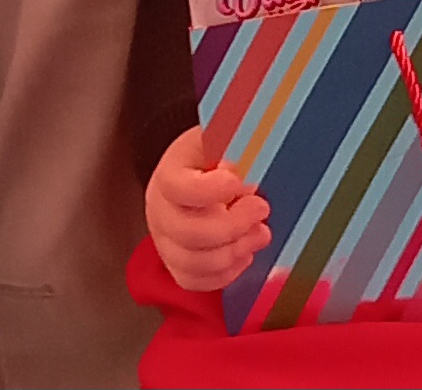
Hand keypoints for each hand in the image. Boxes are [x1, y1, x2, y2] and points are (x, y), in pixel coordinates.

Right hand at [146, 126, 270, 292]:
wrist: (191, 173)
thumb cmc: (208, 156)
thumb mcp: (219, 138)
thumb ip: (231, 148)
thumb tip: (242, 167)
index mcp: (167, 176)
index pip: (180, 189)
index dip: (211, 190)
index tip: (240, 182)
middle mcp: (159, 213)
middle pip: (188, 233)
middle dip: (232, 226)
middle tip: (262, 209)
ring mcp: (164, 243)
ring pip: (194, 263)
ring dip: (234, 252)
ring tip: (260, 233)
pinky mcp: (176, 266)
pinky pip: (196, 282)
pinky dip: (225, 274)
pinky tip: (244, 253)